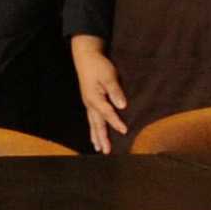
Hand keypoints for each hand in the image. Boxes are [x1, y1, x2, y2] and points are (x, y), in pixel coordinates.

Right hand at [72, 38, 128, 153]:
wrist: (85, 57)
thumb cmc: (98, 65)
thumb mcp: (109, 75)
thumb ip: (115, 91)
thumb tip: (122, 105)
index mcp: (94, 98)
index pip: (107, 113)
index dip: (116, 122)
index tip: (125, 131)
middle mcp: (90, 103)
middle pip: (96, 124)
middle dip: (101, 138)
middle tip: (106, 151)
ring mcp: (88, 103)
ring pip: (92, 123)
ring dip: (95, 136)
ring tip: (98, 148)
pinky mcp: (89, 101)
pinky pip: (91, 119)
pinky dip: (93, 128)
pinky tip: (94, 134)